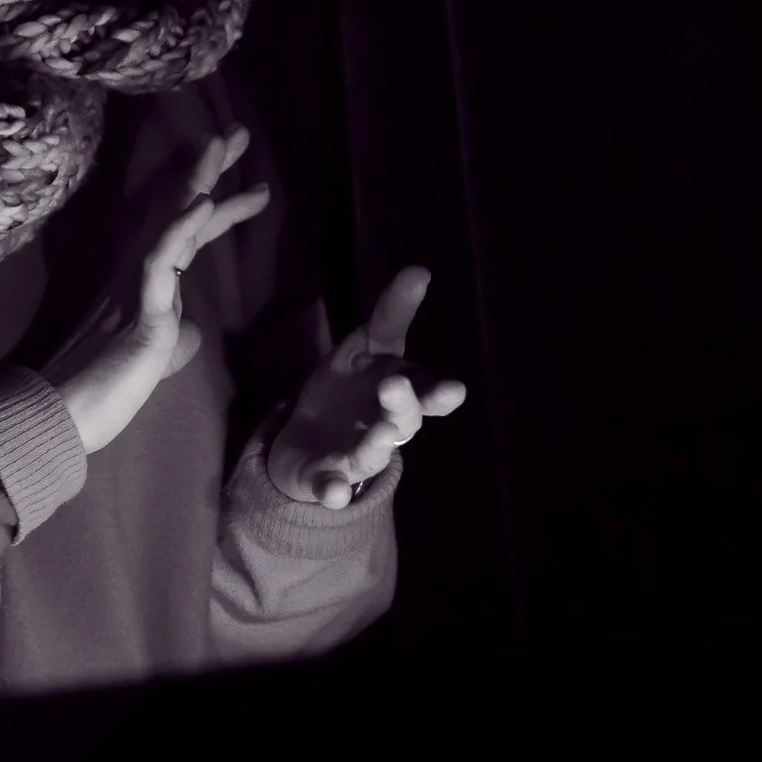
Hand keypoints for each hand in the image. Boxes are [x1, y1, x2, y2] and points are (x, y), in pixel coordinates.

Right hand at [42, 125, 271, 454]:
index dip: (209, 202)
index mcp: (143, 288)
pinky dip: (182, 227)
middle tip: (236, 132)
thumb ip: (173, 340)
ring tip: (224, 142)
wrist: (64, 420)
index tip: (244, 177)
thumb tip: (196, 331)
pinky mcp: (139, 309)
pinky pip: (161, 259)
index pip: (181, 235)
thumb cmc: (102, 395)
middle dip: (209, 172)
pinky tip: (203, 200)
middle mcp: (138, 276)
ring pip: (171, 221)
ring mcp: (137, 288)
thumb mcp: (152, 363)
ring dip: (198, 180)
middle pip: (178, 212)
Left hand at [266, 266, 466, 508]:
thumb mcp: (366, 345)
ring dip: (376, 446)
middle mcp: (386, 425)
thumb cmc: (349, 389)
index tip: (454, 389)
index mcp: (401, 392)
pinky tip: (333, 493)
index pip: (423, 387)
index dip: (438, 390)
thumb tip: (420, 269)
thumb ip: (392, 313)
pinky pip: (331, 485)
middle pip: (404, 420)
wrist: (307, 442)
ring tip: (378, 435)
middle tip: (394, 386)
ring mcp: (358, 453)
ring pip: (373, 454)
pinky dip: (333, 491)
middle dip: (403, 406)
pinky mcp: (327, 475)